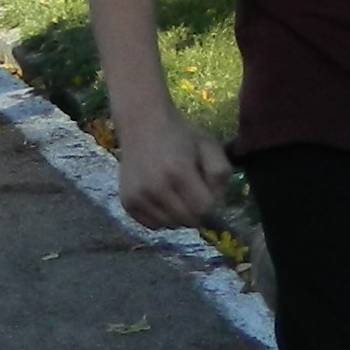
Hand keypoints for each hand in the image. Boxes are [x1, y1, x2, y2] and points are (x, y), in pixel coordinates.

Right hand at [112, 111, 237, 230]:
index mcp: (179, 172)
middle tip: (194, 195)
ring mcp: (139, 197)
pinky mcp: (127, 202)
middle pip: (188, 221)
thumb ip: (221, 173)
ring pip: (170, 225)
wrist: (142, 124)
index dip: (212, 203)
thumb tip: (217, 202)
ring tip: (177, 195)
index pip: (205, 209)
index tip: (208, 192)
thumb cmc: (180, 135)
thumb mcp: (209, 145)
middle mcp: (156, 188)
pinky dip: (161, 217)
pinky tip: (162, 199)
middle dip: (197, 212)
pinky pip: (152, 225)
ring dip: (179, 216)